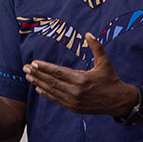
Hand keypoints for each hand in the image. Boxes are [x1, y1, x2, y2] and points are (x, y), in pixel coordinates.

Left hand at [23, 33, 139, 115]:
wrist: (117, 101)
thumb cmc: (110, 80)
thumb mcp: (105, 62)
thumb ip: (96, 47)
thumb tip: (89, 34)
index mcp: (82, 79)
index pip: (58, 72)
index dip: (45, 68)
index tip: (34, 63)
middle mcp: (75, 92)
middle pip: (51, 81)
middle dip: (37, 74)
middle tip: (25, 68)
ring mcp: (73, 101)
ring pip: (52, 91)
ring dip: (38, 83)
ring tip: (28, 77)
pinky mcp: (73, 108)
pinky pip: (56, 100)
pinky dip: (46, 94)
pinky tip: (38, 88)